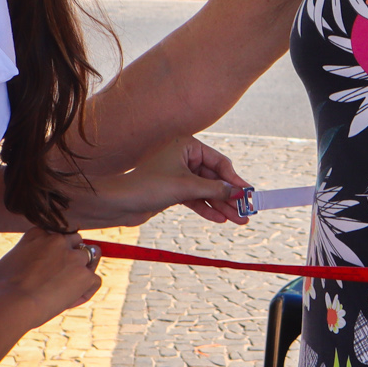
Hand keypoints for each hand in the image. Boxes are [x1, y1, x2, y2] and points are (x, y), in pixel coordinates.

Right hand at [0, 229, 101, 331]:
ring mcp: (74, 257)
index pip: (54, 234)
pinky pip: (94, 281)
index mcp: (37, 234)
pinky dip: (86, 292)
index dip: (52, 250)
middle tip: (61, 274)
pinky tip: (71, 301)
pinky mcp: (84, 276)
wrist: (10, 305)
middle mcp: (58, 241)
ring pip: (91, 256)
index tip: (44, 266)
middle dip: (72, 254)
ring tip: (71, 286)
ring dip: (84, 269)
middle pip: (76, 240)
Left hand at [75, 136, 250, 227]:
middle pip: (215, 178)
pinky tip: (219, 219)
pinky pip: (195, 198)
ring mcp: (178, 174)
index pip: (219, 163)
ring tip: (238, 221)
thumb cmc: (148, 187)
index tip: (249, 195)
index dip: (235, 181)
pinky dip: (206, 208)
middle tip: (246, 212)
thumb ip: (214, 189)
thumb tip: (238, 193)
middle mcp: (184, 157)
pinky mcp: (173, 190)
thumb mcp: (186, 187)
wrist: (118, 203)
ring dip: (221, 205)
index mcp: (186, 145)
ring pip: (206, 190)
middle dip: (230, 197)